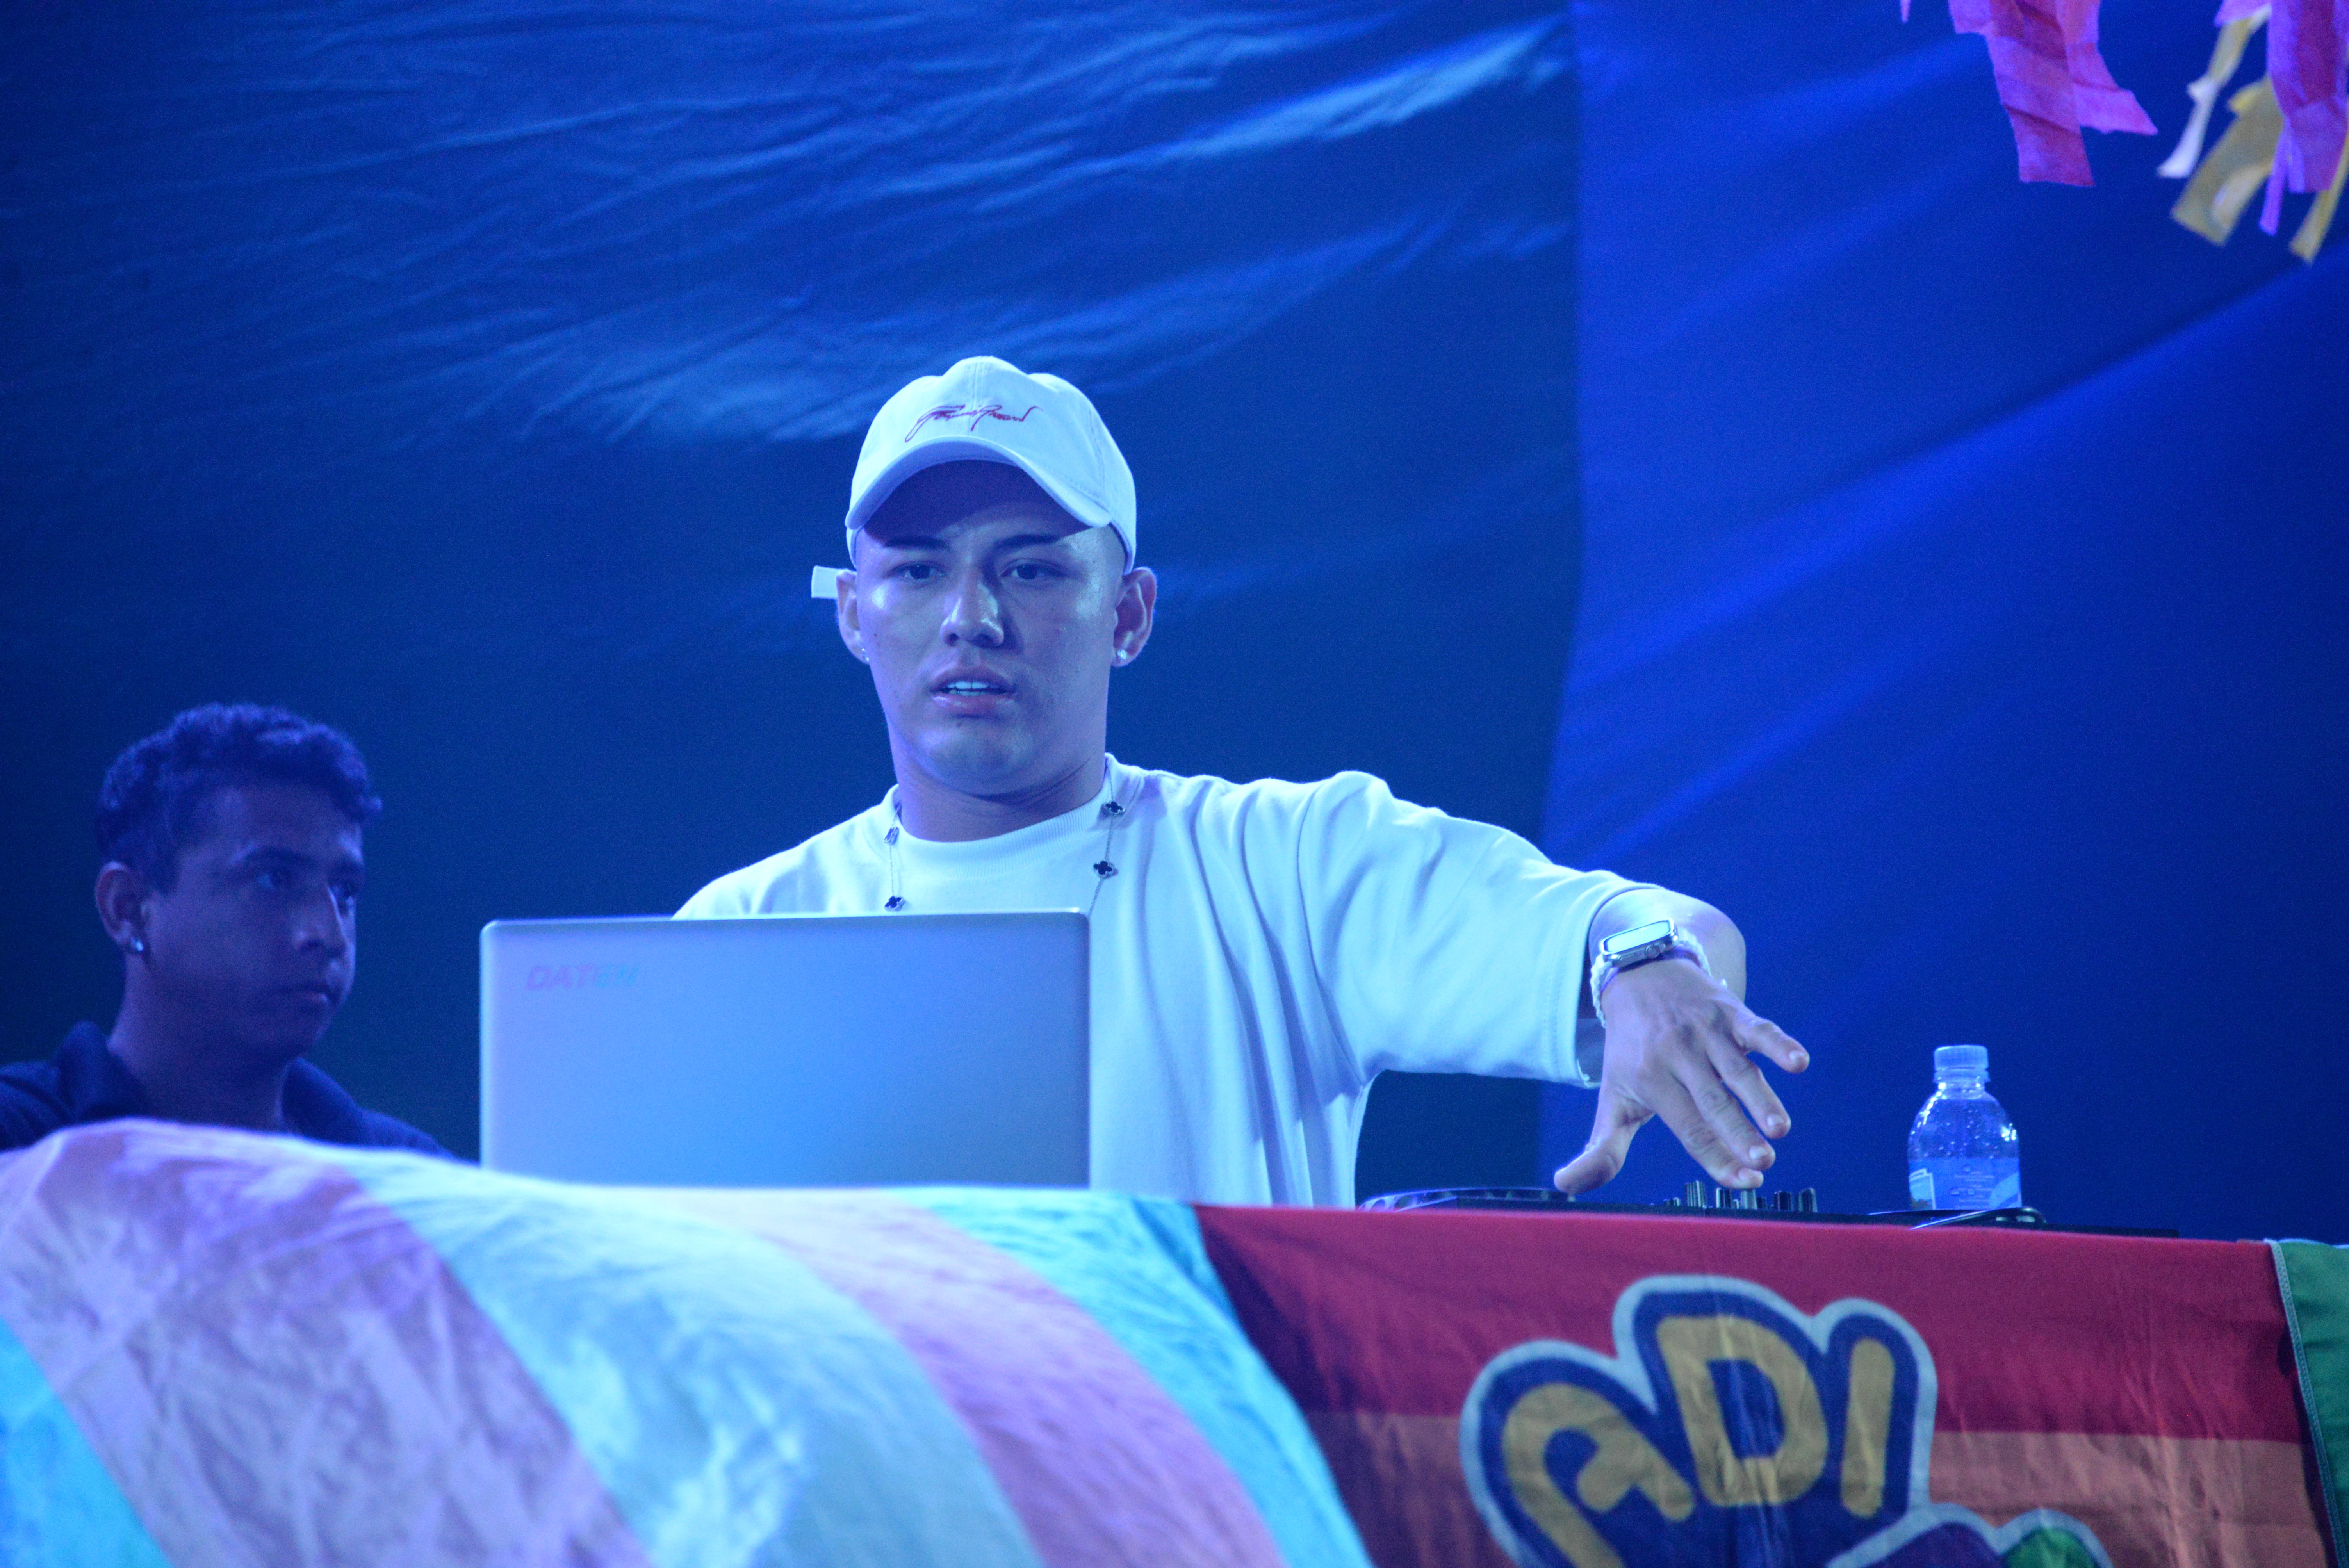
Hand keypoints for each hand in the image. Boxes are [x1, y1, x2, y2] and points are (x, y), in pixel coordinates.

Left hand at [1552, 957, 1808, 1195]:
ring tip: (1779, 1129)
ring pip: (1737, 1069)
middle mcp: (1677, 1054)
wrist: (1640, 977)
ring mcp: (1705, 1031)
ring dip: (1761, 1098)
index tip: (1744, 1182)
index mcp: (1649, 1079)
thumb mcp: (1612, 1097)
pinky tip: (1798, 1062)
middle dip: (1738, 1132)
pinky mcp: (1730, 1011)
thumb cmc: (1631, 1052)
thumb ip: (1600, 1148)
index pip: (1686, 1127)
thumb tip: (1563, 1187)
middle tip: (1763, 1162)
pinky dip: (1778, 1044)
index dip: (1715, 1156)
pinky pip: (1758, 1028)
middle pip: (1711, 1101)